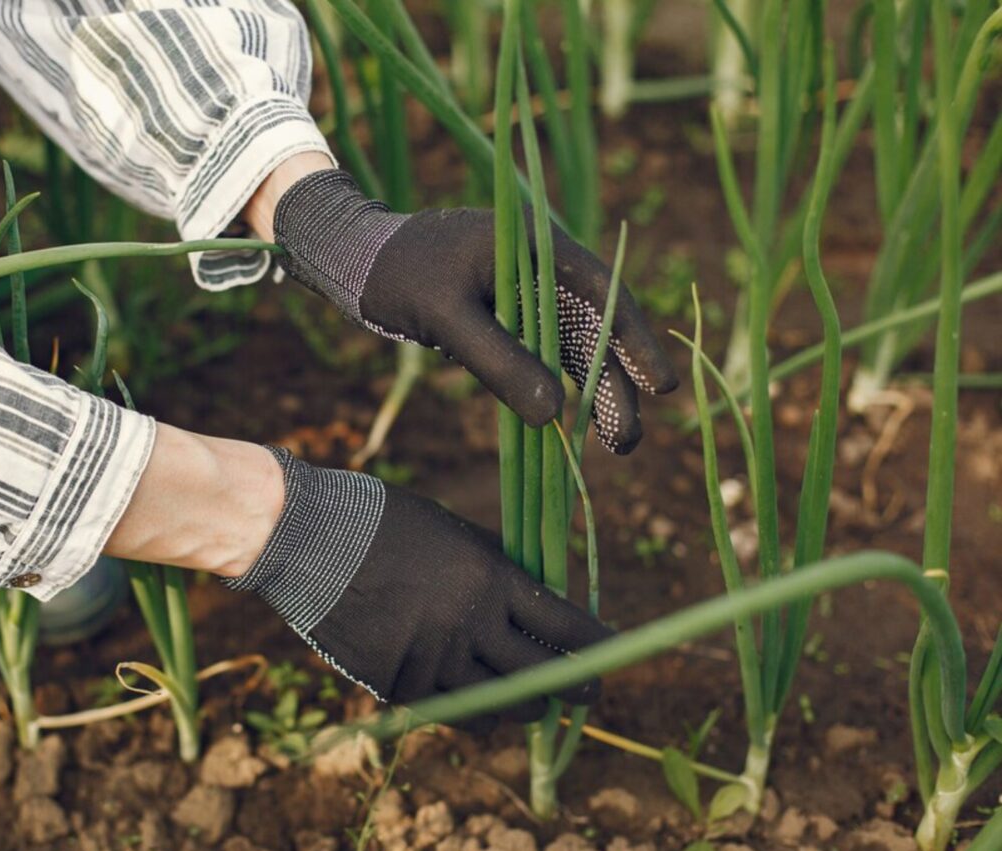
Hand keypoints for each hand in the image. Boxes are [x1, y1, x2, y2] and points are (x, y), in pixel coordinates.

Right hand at [224, 449, 612, 728]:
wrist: (308, 538)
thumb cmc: (384, 522)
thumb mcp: (454, 532)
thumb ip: (497, 567)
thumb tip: (540, 594)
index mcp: (490, 579)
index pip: (567, 627)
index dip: (598, 647)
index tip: (612, 656)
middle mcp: (469, 626)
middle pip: (543, 678)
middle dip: (573, 688)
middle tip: (585, 692)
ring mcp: (431, 660)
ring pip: (499, 707)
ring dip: (522, 706)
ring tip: (528, 701)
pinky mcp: (395, 684)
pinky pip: (449, 712)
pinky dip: (470, 711)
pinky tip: (477, 705)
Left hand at [271, 169, 677, 452]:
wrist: (354, 259)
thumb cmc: (398, 276)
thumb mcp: (447, 318)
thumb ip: (499, 361)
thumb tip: (555, 414)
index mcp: (535, 244)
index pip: (602, 292)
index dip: (635, 340)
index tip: (659, 386)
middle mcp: (540, 265)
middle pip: (594, 327)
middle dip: (616, 384)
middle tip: (628, 442)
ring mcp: (524, 290)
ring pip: (572, 346)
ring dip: (593, 392)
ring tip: (614, 443)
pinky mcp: (506, 314)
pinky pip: (543, 353)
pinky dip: (558, 385)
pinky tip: (572, 424)